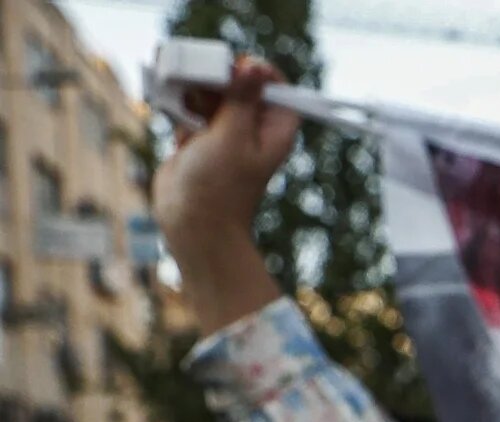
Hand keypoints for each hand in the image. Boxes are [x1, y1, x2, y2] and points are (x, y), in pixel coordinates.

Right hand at [152, 60, 299, 265]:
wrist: (192, 223)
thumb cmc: (219, 186)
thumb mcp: (232, 137)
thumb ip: (241, 99)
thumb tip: (254, 67)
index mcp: (274, 129)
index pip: (276, 87)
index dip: (257, 71)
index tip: (234, 66)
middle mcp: (252, 128)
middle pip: (238, 84)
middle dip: (215, 75)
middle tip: (196, 77)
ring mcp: (224, 133)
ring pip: (210, 93)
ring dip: (192, 87)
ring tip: (178, 91)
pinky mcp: (198, 138)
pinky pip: (189, 108)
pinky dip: (179, 104)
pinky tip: (169, 106)